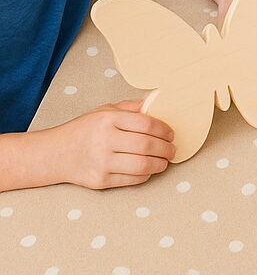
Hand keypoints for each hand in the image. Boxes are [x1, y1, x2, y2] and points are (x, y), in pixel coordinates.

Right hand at [52, 100, 175, 188]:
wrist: (55, 153)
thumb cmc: (84, 129)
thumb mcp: (106, 110)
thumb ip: (132, 108)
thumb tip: (158, 104)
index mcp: (108, 120)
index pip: (146, 124)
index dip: (164, 129)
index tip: (171, 133)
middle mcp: (105, 140)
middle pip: (146, 146)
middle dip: (166, 149)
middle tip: (172, 150)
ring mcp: (102, 163)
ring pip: (141, 165)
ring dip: (159, 164)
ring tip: (165, 161)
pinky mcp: (99, 181)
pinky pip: (131, 180)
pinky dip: (145, 175)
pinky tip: (149, 170)